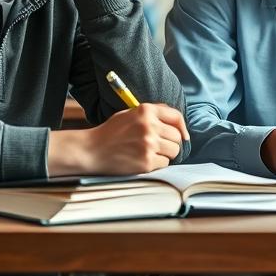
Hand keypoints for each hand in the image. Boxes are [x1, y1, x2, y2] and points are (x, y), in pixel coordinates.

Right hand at [48, 103, 188, 175]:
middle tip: (159, 146)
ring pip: (174, 151)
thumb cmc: (111, 132)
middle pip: (177, 137)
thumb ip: (153, 113)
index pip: (176, 117)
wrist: (92, 150)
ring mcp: (148, 144)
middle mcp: (149, 126)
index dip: (182, 127)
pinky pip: (165, 164)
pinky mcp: (146, 161)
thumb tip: (177, 123)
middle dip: (171, 142)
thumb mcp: (131, 113)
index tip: (184, 136)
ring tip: (151, 153)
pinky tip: (144, 160)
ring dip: (166, 154)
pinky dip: (157, 164)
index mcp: (146, 110)